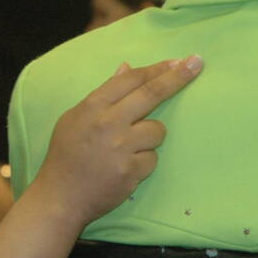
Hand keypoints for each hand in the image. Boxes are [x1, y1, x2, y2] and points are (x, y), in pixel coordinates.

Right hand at [32, 56, 202, 227]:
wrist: (60, 196)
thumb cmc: (66, 154)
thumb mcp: (75, 117)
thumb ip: (103, 95)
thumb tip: (127, 67)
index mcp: (92, 106)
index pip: (132, 79)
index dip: (156, 68)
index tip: (177, 61)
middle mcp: (108, 123)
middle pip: (151, 93)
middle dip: (177, 77)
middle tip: (196, 63)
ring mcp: (121, 148)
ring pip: (158, 130)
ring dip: (150, 137)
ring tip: (128, 149)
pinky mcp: (131, 171)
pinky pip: (153, 158)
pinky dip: (143, 162)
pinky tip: (124, 168)